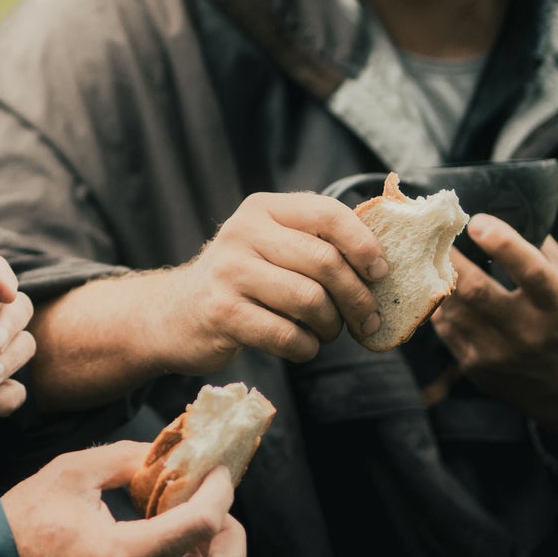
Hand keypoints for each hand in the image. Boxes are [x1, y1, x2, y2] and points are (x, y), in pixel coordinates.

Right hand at [1, 441, 245, 556]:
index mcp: (125, 555)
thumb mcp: (72, 472)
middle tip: (215, 507)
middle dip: (232, 539)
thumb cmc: (24, 520)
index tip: (217, 470)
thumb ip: (125, 458)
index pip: (201, 525)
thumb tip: (165, 452)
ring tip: (196, 529)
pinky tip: (172, 545)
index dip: (220, 491)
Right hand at [162, 191, 389, 372]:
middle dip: (356, 297)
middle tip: (367, 318)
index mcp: (262, 208)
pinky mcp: (222, 313)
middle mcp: (242, 233)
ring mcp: (229, 272)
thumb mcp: (269, 245)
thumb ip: (314, 242)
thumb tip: (382, 263)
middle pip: (324, 262)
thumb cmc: (240, 281)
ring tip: (327, 332)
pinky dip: (306, 348)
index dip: (364, 244)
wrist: (175, 314)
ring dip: (331, 326)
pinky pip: (287, 335)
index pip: (327, 213)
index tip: (380, 273)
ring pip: (310, 300)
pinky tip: (303, 346)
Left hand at [430, 215, 557, 438]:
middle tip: (433, 228)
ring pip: (451, 306)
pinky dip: (437, 302)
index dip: (504, 244)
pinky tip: (434, 284)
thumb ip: (540, 251)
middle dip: (448, 255)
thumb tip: (503, 210)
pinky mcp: (473, 367)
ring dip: (434, 276)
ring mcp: (497, 354)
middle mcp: (528, 334)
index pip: (532, 273)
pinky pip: (444, 326)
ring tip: (425, 250)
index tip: (477, 219)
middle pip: (474, 289)